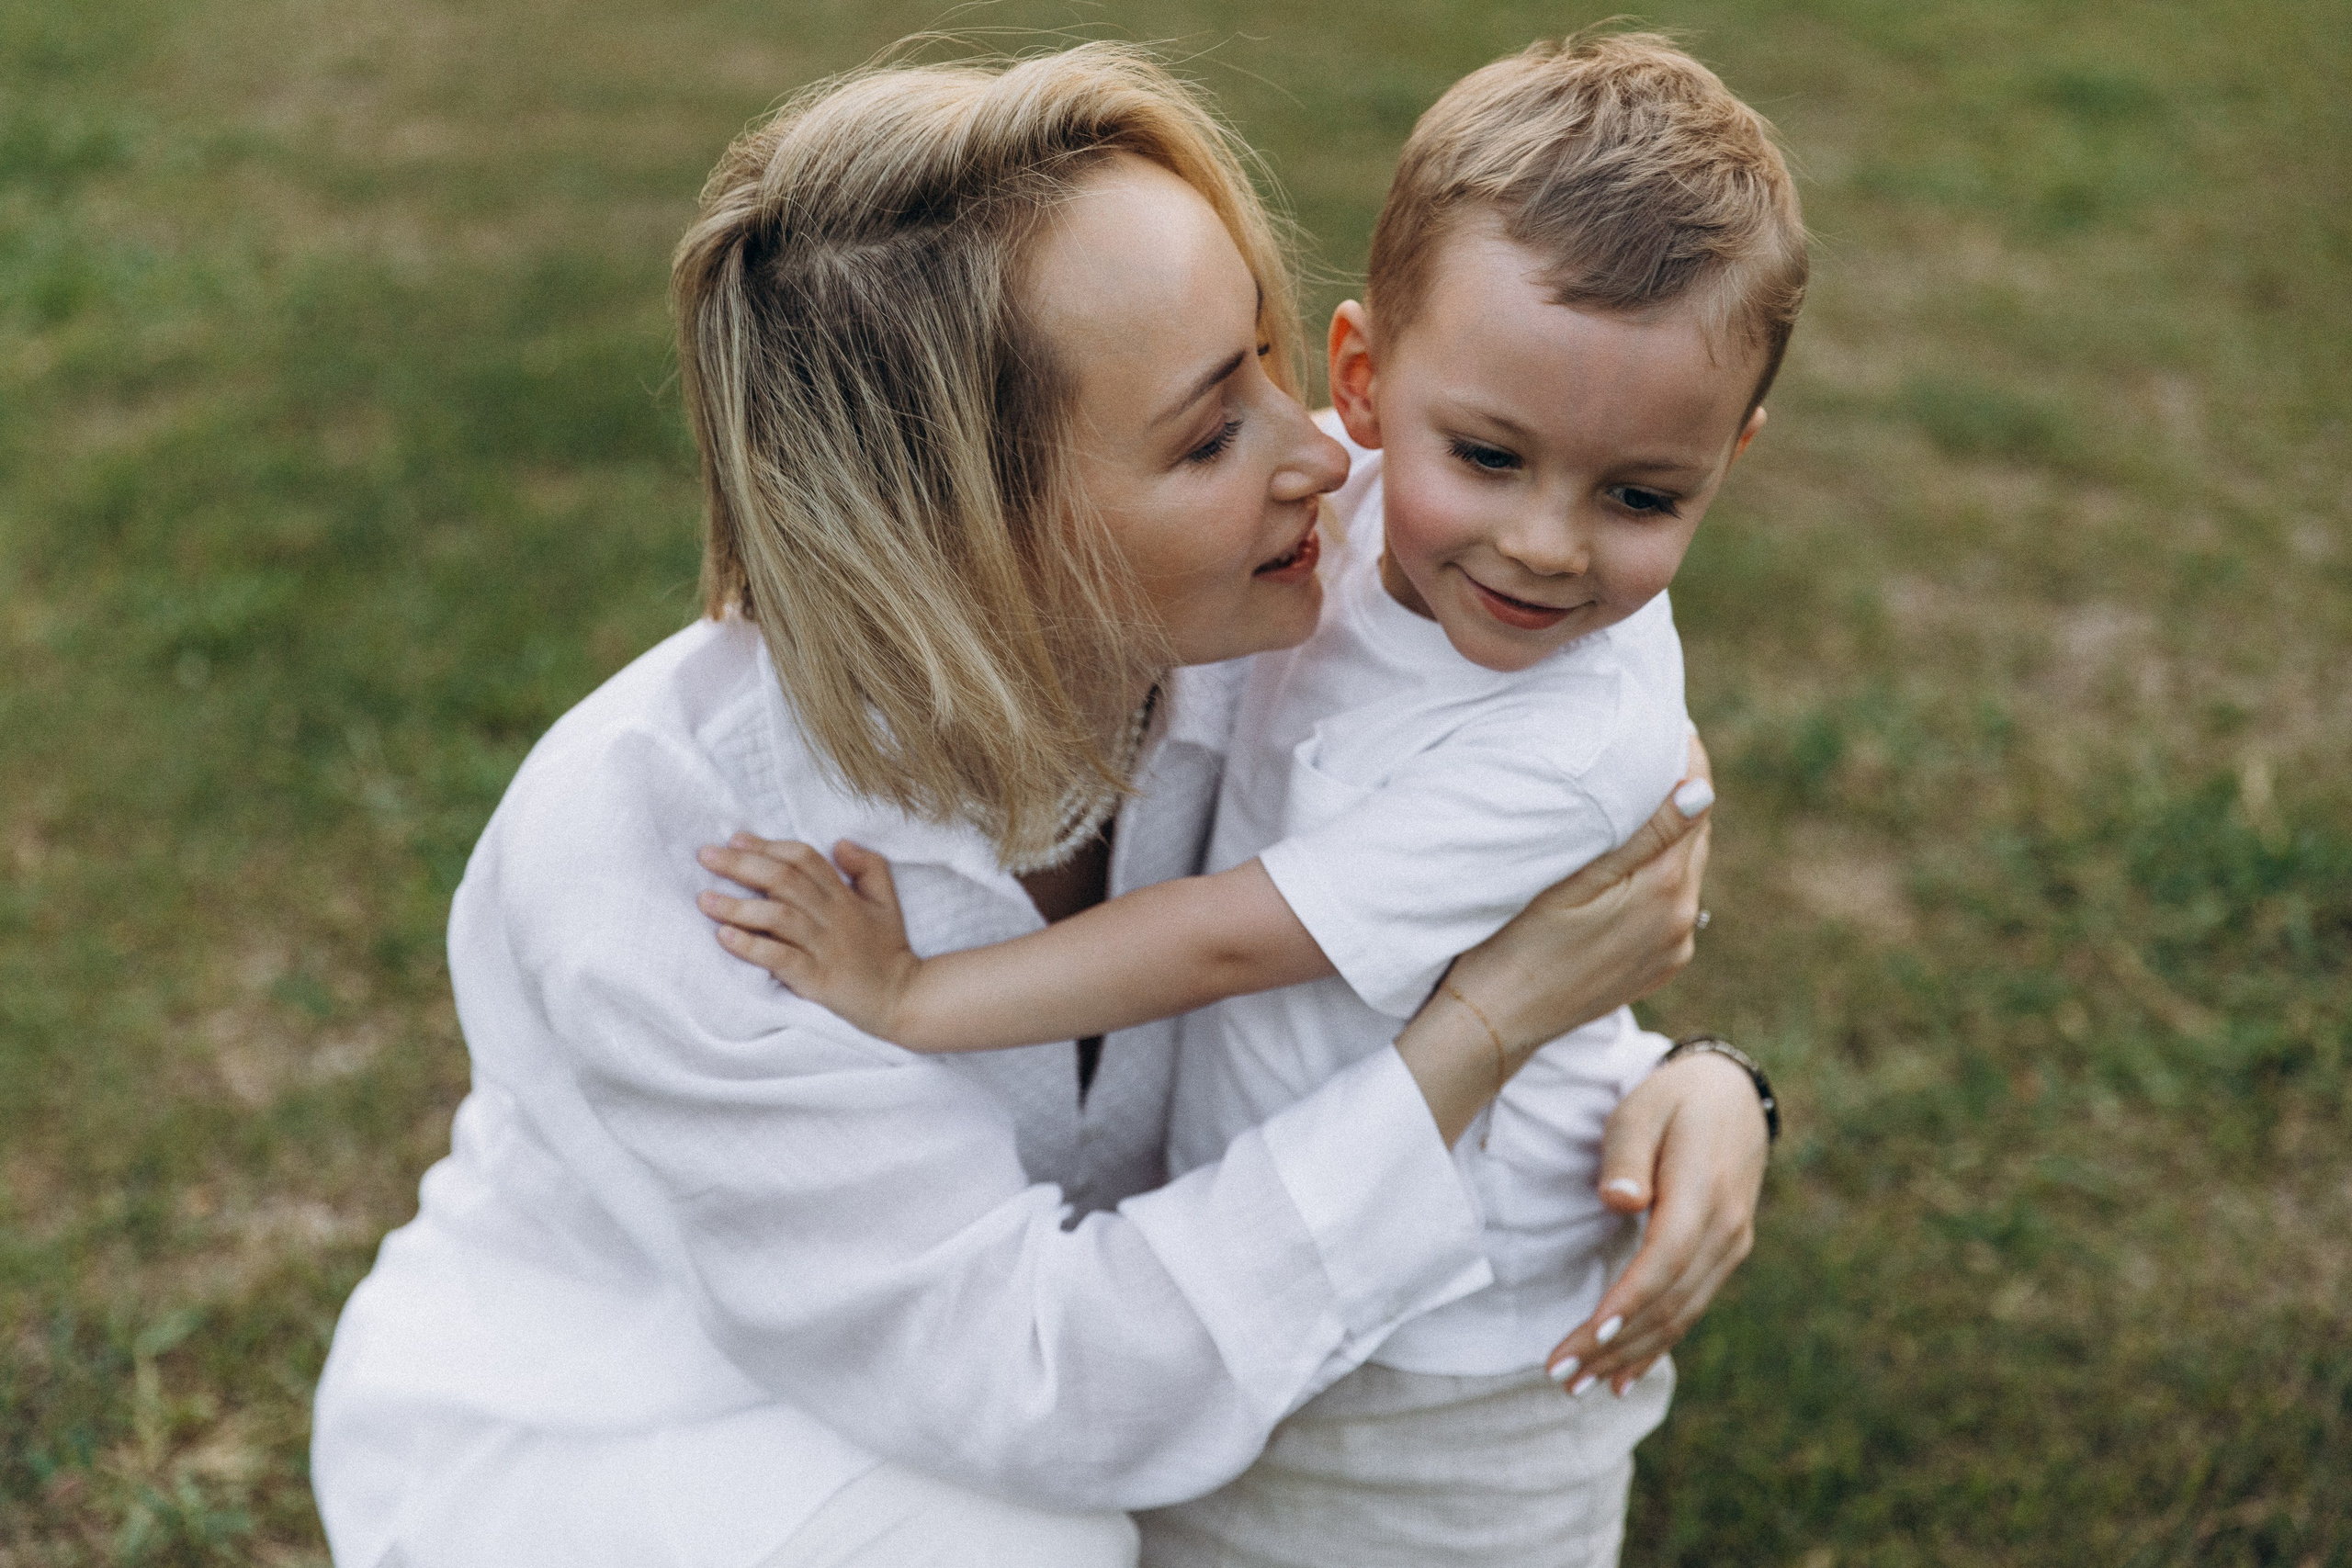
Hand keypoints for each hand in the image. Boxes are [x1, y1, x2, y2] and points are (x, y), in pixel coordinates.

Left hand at [695, 835, 919, 1038]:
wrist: (903, 999)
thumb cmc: (888, 951)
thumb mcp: (887, 901)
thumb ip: (869, 867)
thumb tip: (840, 843)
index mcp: (844, 896)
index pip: (804, 859)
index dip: (768, 846)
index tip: (735, 839)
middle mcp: (832, 916)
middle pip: (783, 880)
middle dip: (741, 865)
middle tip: (704, 857)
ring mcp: (824, 947)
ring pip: (777, 916)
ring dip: (737, 906)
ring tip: (704, 899)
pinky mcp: (817, 978)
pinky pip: (779, 957)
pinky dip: (750, 946)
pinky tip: (724, 937)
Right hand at [1445, 737, 1712, 1054]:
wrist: (1496, 1022)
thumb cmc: (1516, 941)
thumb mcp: (1576, 879)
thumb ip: (1645, 837)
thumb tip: (1700, 791)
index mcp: (1666, 891)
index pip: (1696, 805)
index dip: (1686, 760)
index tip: (1670, 723)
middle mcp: (1683, 922)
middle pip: (1694, 836)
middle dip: (1676, 794)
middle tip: (1644, 749)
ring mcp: (1674, 948)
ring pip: (1683, 870)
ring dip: (1667, 836)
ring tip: (1632, 800)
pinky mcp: (1660, 967)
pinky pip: (1672, 905)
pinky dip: (1657, 875)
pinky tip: (1626, 863)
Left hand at [1541, 1050, 1769, 1395]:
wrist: (1734, 1097)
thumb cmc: (1674, 1101)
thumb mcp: (1642, 1108)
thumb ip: (1628, 1153)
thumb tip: (1620, 1200)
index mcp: (1704, 1191)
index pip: (1666, 1259)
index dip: (1629, 1301)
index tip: (1588, 1335)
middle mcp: (1726, 1229)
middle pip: (1669, 1300)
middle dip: (1613, 1344)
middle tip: (1560, 1375)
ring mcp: (1730, 1247)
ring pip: (1679, 1316)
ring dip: (1629, 1355)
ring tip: (1579, 1387)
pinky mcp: (1723, 1257)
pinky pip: (1689, 1310)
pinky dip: (1656, 1347)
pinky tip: (1623, 1378)